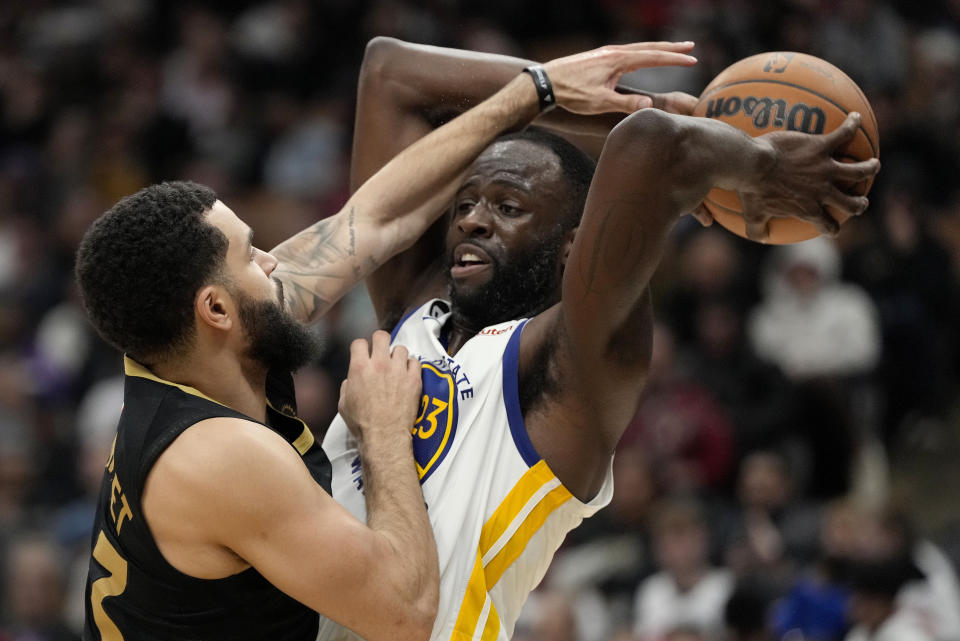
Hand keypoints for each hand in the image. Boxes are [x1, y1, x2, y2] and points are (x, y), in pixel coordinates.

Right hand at [339, 330, 421, 445]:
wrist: (384, 436)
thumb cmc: (363, 424)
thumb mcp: (343, 404)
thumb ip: (347, 386)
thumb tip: (351, 380)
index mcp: (359, 368)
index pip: (359, 342)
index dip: (360, 347)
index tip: (363, 352)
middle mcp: (379, 365)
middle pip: (382, 336)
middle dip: (380, 341)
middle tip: (381, 350)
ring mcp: (398, 371)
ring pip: (400, 348)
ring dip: (397, 355)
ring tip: (396, 365)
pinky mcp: (414, 379)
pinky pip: (416, 362)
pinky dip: (412, 366)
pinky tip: (408, 374)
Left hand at [543, 42, 697, 114]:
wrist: (546, 82)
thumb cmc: (572, 93)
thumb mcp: (600, 102)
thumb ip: (625, 103)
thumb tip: (649, 104)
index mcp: (618, 60)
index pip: (653, 57)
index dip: (674, 59)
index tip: (693, 59)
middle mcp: (614, 52)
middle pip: (648, 47)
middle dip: (670, 48)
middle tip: (690, 46)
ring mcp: (605, 54)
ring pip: (637, 49)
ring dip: (655, 49)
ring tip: (670, 51)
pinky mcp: (598, 59)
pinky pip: (626, 54)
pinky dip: (640, 54)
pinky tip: (638, 60)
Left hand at [739, 112, 880, 241]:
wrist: (752, 164)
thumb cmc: (751, 190)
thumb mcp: (753, 214)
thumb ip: (757, 229)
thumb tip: (756, 238)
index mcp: (808, 208)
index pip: (827, 225)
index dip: (831, 228)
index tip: (832, 226)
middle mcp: (822, 191)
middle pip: (851, 203)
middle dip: (859, 203)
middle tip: (860, 200)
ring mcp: (825, 168)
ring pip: (859, 171)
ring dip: (869, 168)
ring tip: (873, 164)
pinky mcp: (822, 146)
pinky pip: (844, 134)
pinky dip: (852, 125)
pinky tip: (854, 117)